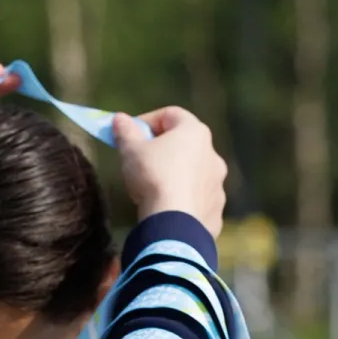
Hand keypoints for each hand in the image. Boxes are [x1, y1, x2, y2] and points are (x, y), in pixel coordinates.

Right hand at [112, 107, 227, 233]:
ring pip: (194, 173)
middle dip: (163, 150)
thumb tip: (119, 119)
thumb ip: (125, 132)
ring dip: (176, 176)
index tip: (130, 133)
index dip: (147, 120)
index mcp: (195, 132)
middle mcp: (212, 154)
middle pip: (185, 144)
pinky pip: (198, 199)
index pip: (171, 114)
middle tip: (141, 162)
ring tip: (154, 190)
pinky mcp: (216, 208)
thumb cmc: (153, 177)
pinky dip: (184, 200)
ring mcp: (217, 183)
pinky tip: (168, 210)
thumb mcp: (131, 151)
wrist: (174, 223)